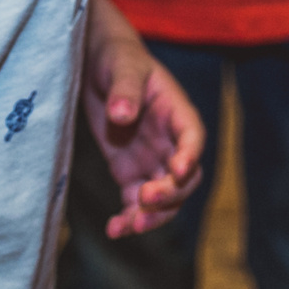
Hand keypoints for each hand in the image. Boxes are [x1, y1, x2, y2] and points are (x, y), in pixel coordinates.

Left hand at [79, 0, 204, 235]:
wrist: (96, 63)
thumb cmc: (116, 58)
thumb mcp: (122, 66)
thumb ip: (124, 89)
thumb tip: (122, 115)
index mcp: (176, 112)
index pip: (193, 137)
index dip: (190, 156)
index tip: (177, 171)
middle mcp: (170, 142)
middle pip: (185, 179)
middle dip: (170, 194)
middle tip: (145, 198)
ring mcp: (151, 160)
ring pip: (165, 199)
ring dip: (153, 216)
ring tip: (128, 225)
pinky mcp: (129, 173)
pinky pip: (135, 203)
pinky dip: (128, 219)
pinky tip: (114, 229)